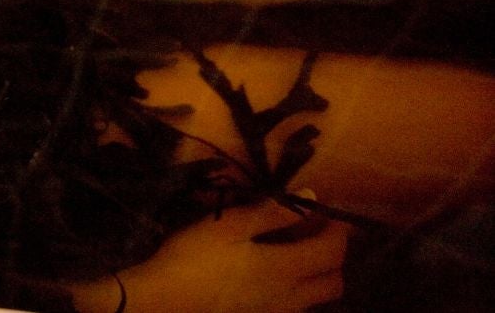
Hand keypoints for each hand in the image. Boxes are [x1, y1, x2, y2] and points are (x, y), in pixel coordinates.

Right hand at [69, 198, 348, 312]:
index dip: (338, 230)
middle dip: (334, 256)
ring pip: (316, 299)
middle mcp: (290, 296)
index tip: (330, 211)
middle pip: (334, 282)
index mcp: (286, 268)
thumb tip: (309, 198)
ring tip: (293, 252)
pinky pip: (293, 307)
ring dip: (317, 275)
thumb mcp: (229, 224)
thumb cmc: (193, 256)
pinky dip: (296, 290)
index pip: (332, 250)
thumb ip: (272, 212)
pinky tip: (268, 275)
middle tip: (315, 232)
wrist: (161, 300)